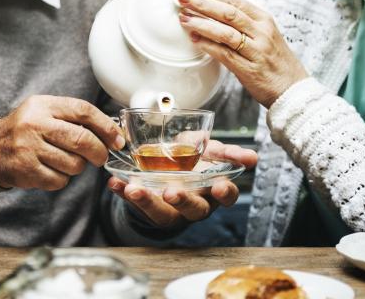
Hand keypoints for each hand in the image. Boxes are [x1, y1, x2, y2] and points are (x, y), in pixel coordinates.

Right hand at [0, 96, 124, 189]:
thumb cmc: (29, 130)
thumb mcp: (46, 112)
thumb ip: (75, 117)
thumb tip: (113, 131)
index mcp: (44, 105)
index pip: (83, 111)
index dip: (106, 126)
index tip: (118, 139)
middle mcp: (35, 124)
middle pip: (81, 140)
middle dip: (99, 152)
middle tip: (101, 157)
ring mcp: (29, 148)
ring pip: (74, 164)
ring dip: (78, 167)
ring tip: (67, 161)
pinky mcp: (26, 171)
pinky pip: (60, 180)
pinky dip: (62, 179)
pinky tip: (52, 170)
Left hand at [107, 140, 256, 227]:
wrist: (171, 166)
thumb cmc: (195, 161)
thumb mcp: (211, 151)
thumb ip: (227, 153)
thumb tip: (250, 156)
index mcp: (213, 190)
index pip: (226, 196)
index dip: (224, 193)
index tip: (220, 185)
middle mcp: (194, 203)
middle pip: (193, 209)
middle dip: (183, 201)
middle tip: (171, 192)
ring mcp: (171, 208)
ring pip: (162, 213)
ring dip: (147, 201)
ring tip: (133, 189)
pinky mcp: (149, 207)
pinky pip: (135, 204)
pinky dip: (124, 193)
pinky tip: (115, 182)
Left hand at [177, 0, 308, 107]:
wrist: (293, 89)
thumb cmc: (274, 61)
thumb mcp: (264, 35)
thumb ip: (244, 24)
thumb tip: (214, 12)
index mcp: (264, 20)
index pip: (235, 0)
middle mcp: (261, 32)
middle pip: (228, 12)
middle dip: (202, 3)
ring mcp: (256, 50)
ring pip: (225, 32)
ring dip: (201, 24)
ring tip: (184, 18)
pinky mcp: (249, 69)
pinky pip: (225, 54)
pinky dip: (208, 46)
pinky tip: (194, 40)